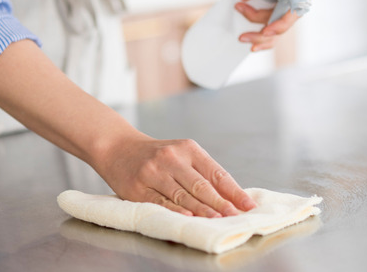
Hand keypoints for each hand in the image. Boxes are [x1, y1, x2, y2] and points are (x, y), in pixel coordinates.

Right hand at [93, 133, 257, 216]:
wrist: (118, 147)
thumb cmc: (156, 155)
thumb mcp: (181, 154)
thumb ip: (202, 173)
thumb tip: (230, 197)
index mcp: (188, 148)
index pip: (216, 173)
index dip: (233, 191)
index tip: (248, 205)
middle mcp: (171, 158)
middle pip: (201, 186)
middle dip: (221, 204)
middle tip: (235, 216)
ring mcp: (154, 173)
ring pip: (183, 196)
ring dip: (202, 210)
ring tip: (218, 220)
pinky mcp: (138, 188)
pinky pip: (161, 203)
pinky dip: (177, 211)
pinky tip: (189, 218)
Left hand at [235, 0, 317, 51]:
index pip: (298, 6)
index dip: (283, 22)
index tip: (266, 30)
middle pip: (287, 20)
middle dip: (264, 30)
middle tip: (242, 34)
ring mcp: (293, 3)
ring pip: (280, 28)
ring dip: (261, 37)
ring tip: (242, 38)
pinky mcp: (281, 9)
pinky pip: (275, 28)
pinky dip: (263, 38)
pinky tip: (251, 44)